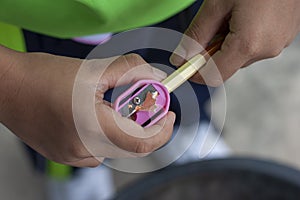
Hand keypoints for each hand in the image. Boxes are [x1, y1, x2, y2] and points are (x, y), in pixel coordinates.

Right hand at [0, 47, 174, 166]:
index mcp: (92, 128)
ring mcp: (72, 156)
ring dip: (124, 130)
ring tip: (116, 107)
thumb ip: (130, 71)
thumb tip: (156, 77)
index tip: (169, 115)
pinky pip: (97, 151)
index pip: (142, 142)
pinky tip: (97, 117)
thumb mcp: (92, 69)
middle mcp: (83, 150)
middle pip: (131, 146)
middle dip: (145, 126)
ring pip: (115, 149)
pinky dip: (107, 135)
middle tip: (145, 106)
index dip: (163, 130)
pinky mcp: (64, 155)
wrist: (6, 87)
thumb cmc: (42, 76)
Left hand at [171, 0, 299, 85]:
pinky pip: (256, 45)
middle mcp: (267, 49)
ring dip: (229, 42)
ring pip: (241, 55)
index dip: (196, 73)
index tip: (185, 66)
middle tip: (210, 25)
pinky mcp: (284, 35)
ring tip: (232, 14)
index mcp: (248, 44)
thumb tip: (181, 57)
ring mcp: (279, 42)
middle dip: (212, 51)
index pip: (214, 76)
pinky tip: (245, 16)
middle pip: (228, 65)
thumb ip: (197, 34)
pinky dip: (244, 37)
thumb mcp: (216, 4)